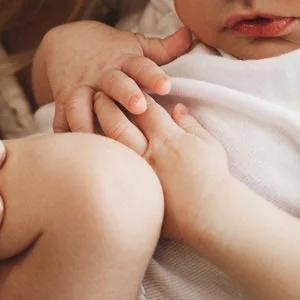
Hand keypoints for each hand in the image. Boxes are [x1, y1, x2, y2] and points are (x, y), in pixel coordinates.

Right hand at [35, 20, 192, 133]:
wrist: (66, 42)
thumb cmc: (110, 48)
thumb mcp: (136, 44)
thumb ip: (164, 48)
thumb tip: (193, 35)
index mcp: (124, 60)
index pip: (141, 65)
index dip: (153, 75)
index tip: (166, 85)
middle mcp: (102, 75)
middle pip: (114, 83)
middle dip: (125, 94)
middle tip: (139, 106)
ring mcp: (80, 88)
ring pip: (82, 104)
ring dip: (91, 119)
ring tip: (102, 138)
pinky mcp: (63, 101)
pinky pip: (62, 120)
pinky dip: (66, 135)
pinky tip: (74, 152)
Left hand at [92, 94, 230, 245]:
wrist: (211, 214)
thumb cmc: (213, 178)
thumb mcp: (208, 144)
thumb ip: (189, 124)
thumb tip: (177, 107)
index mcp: (168, 137)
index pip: (143, 107)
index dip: (132, 93)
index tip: (124, 85)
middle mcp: (148, 152)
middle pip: (118, 121)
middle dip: (105, 104)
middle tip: (96, 95)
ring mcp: (137, 172)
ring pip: (108, 144)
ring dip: (96, 128)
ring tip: (86, 118)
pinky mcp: (131, 191)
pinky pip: (108, 170)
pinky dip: (97, 157)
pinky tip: (88, 148)